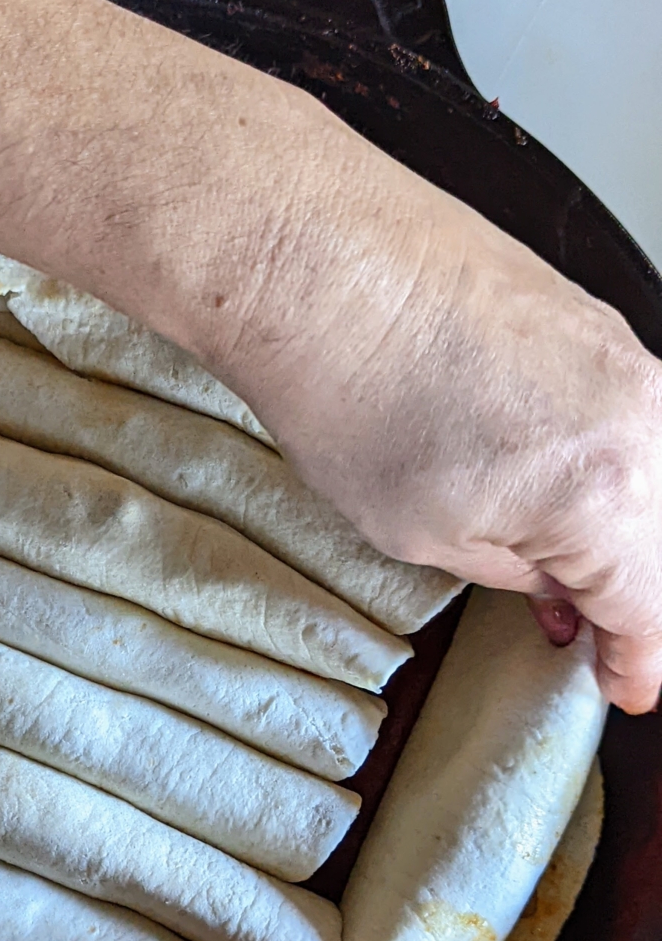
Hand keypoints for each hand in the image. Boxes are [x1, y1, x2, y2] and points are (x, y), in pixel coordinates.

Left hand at [165, 91, 661, 713]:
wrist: (313, 256)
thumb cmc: (347, 388)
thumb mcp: (422, 535)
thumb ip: (511, 568)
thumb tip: (551, 582)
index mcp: (607, 494)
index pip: (651, 606)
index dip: (638, 659)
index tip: (625, 684)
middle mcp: (639, 416)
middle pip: (659, 539)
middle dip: (626, 596)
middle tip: (579, 630)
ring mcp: (620, 354)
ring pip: (646, 473)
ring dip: (610, 528)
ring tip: (546, 558)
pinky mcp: (587, 315)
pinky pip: (622, 412)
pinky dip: (595, 463)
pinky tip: (539, 480)